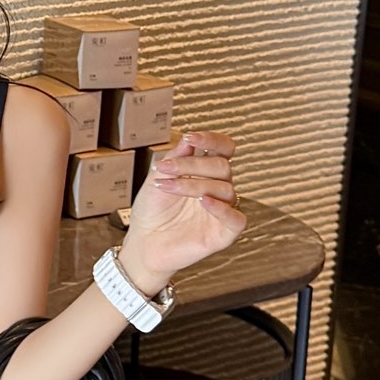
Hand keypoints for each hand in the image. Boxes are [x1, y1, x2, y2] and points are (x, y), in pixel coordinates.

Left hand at [120, 128, 246, 288]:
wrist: (142, 243)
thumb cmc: (151, 211)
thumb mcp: (158, 178)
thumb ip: (176, 158)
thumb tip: (189, 138)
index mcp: (206, 173)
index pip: (224, 149)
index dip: (212, 140)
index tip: (191, 137)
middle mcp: (218, 189)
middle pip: (221, 166)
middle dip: (191, 165)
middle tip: (164, 169)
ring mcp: (222, 211)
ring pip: (224, 188)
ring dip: (193, 184)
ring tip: (166, 187)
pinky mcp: (224, 234)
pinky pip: (236, 219)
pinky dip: (222, 208)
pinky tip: (203, 201)